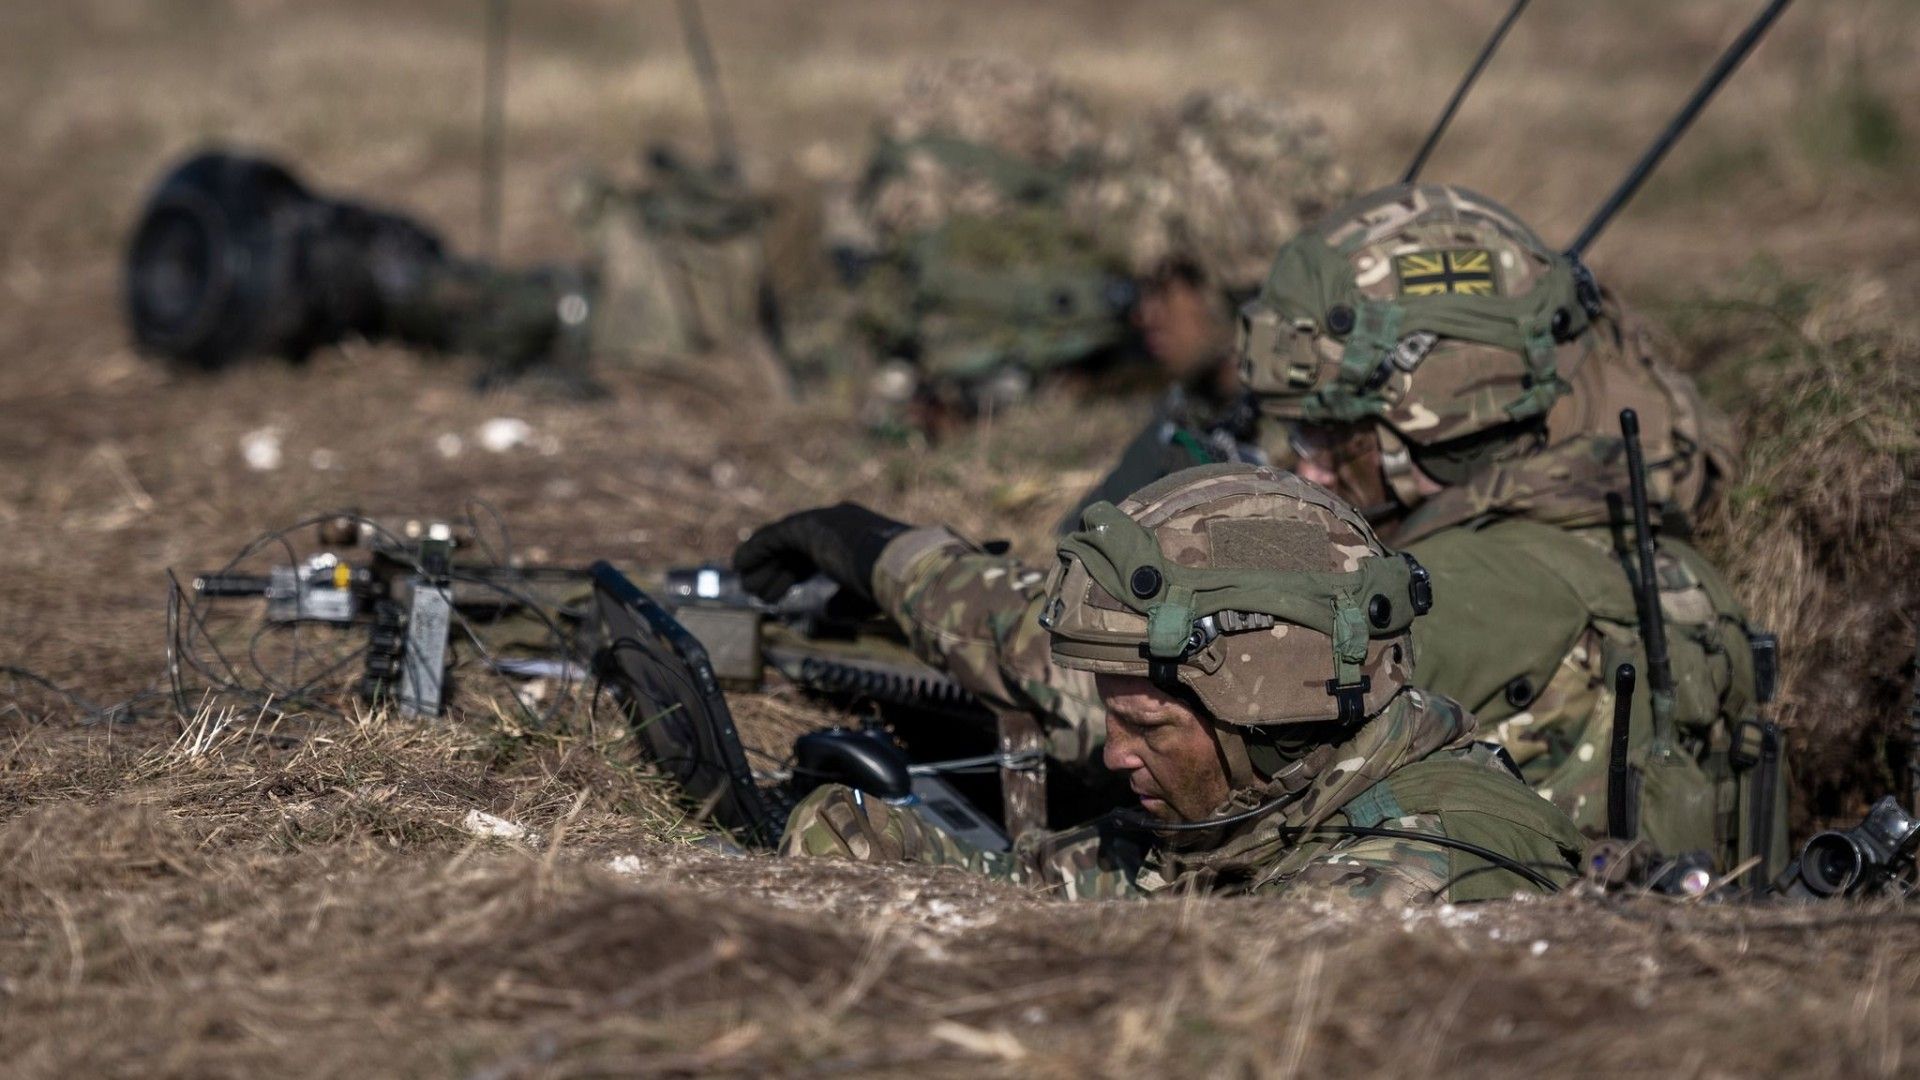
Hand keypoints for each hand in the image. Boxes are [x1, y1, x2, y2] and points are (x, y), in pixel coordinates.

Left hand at [732, 502, 909, 610]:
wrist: (899, 569)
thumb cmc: (889, 586)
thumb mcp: (866, 596)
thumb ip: (845, 599)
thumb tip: (827, 609)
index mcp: (855, 535)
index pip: (817, 550)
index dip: (796, 571)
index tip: (781, 590)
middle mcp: (838, 522)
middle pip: (797, 546)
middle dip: (778, 571)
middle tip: (761, 593)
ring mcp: (822, 521)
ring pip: (782, 542)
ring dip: (764, 565)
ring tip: (748, 588)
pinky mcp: (807, 527)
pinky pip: (772, 538)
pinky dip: (755, 552)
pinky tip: (740, 566)